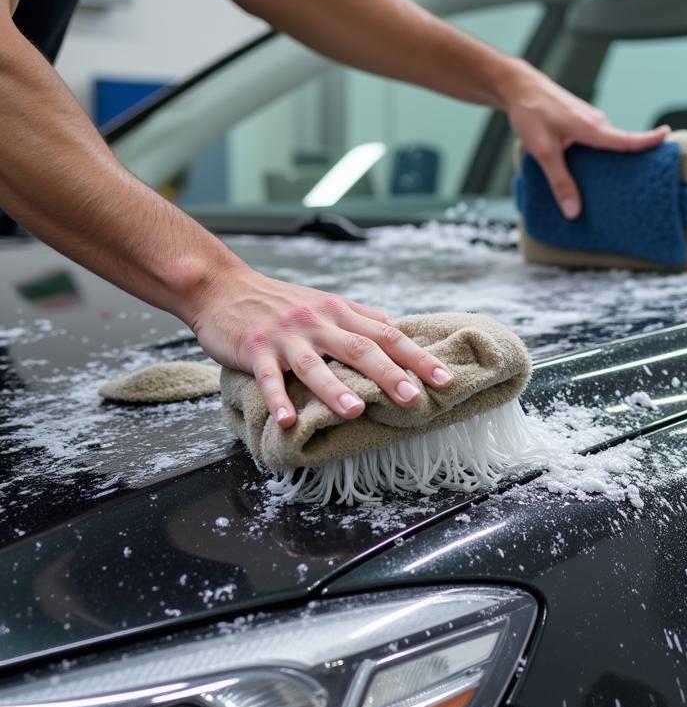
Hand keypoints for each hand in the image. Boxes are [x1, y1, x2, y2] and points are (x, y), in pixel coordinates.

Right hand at [186, 264, 453, 426]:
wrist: (223, 287)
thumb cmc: (280, 301)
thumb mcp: (325, 302)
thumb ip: (361, 318)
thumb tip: (397, 331)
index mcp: (339, 312)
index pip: (387, 335)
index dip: (417, 356)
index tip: (444, 379)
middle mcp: (318, 322)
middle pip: (359, 348)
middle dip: (389, 374)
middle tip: (413, 399)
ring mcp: (286, 336)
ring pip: (314, 365)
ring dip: (335, 389)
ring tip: (355, 411)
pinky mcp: (255, 350)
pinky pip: (268, 377)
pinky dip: (277, 398)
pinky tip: (287, 420)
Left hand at [501, 62, 669, 218]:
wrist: (518, 87)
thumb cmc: (530, 112)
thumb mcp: (543, 152)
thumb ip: (559, 182)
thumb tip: (573, 211)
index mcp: (591, 128)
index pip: (628, 139)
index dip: (650, 141)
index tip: (670, 141)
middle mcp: (596, 121)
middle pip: (623, 144)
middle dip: (635, 160)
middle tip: (646, 181)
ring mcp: (590, 119)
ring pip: (609, 143)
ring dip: (613, 158)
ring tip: (616, 183)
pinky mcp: (582, 120)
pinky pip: (598, 139)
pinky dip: (600, 152)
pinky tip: (590, 168)